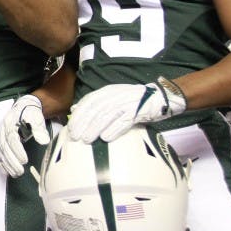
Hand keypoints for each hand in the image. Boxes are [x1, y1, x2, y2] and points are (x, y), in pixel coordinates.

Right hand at [0, 95, 48, 177]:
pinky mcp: (1, 141)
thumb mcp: (36, 116)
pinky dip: (2, 163)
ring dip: (7, 164)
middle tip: (20, 171)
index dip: (17, 150)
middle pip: (4, 147)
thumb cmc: (31, 113)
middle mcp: (2, 130)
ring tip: (15, 174)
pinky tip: (6, 172)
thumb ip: (39, 128)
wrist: (23, 107)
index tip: (24, 160)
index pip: (11, 138)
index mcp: (9, 122)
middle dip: (11, 160)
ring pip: (0, 152)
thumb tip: (43, 141)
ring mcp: (0, 136)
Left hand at [67, 78, 186, 142]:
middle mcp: (115, 96)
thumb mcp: (112, 96)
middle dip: (83, 124)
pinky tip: (106, 138)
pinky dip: (114, 129)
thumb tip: (75, 109)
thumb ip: (95, 102)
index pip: (88, 102)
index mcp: (107, 92)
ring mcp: (126, 103)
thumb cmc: (133, 100)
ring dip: (94, 128)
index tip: (70, 127)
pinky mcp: (137, 112)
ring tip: (86, 139)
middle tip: (75, 136)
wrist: (159, 97)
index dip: (79, 115)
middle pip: (95, 110)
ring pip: (106, 116)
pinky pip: (123, 121)